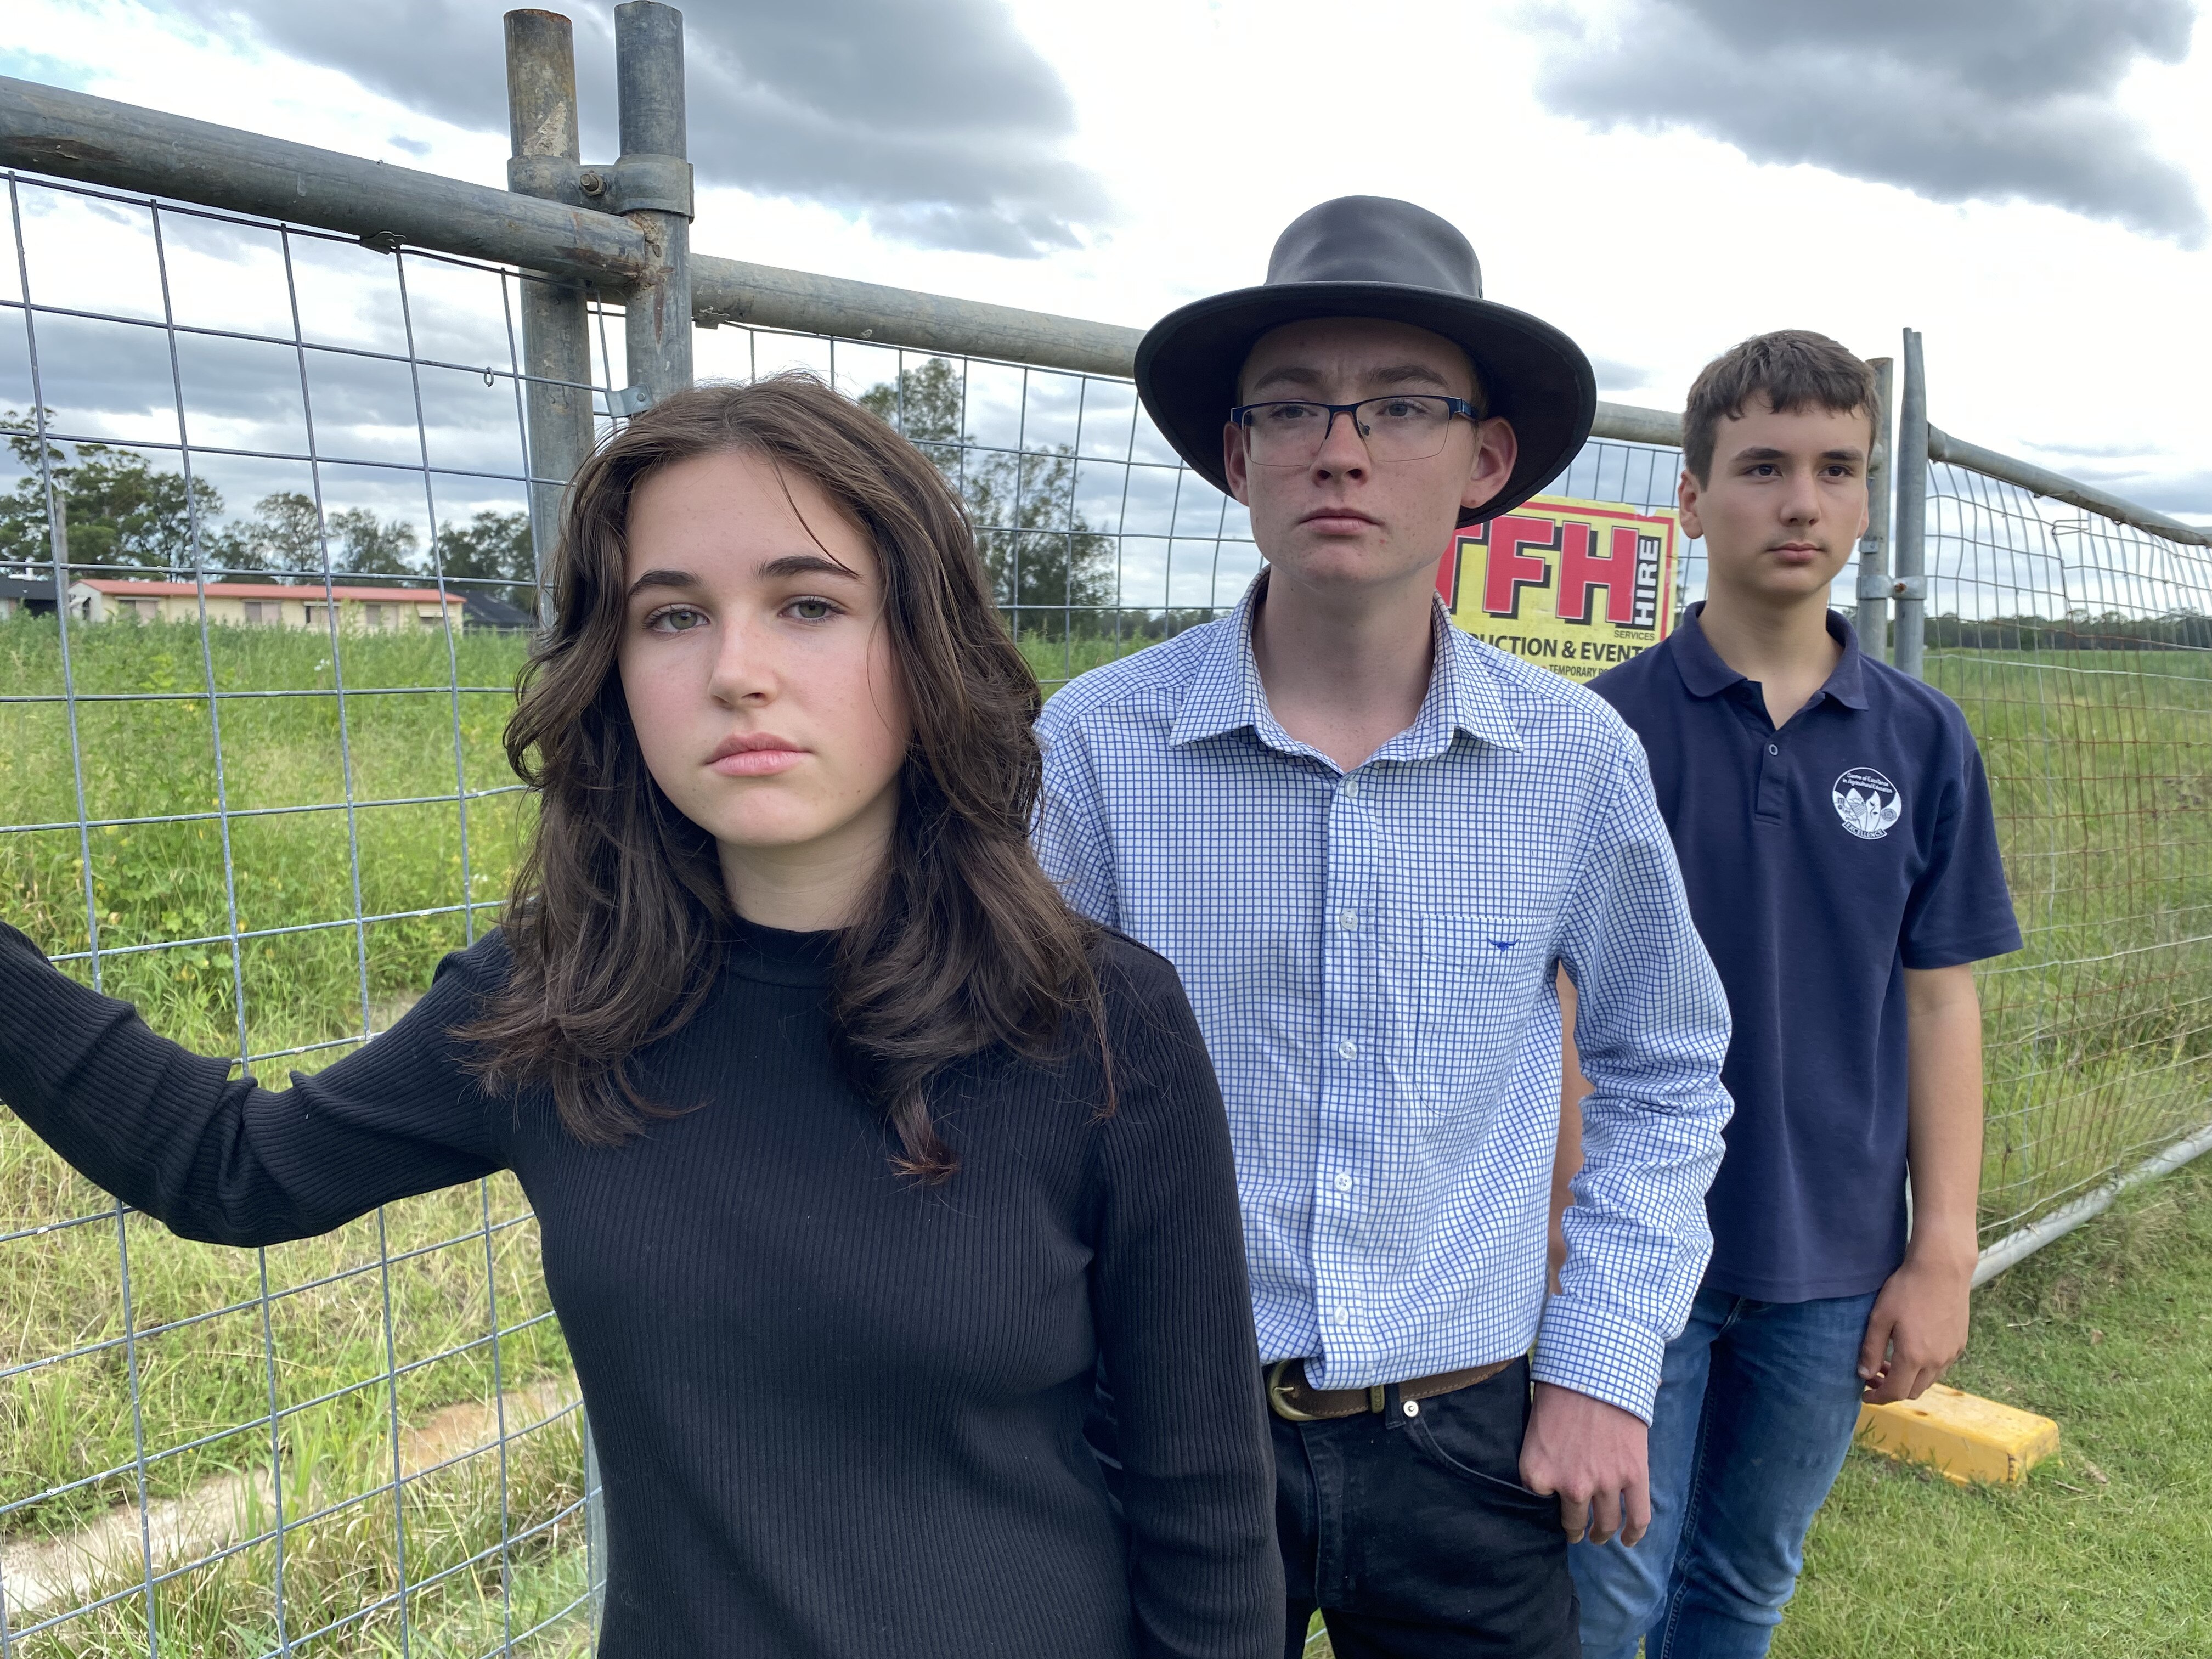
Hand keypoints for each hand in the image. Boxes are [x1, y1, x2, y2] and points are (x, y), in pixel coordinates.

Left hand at [1520, 1382, 1649, 1544]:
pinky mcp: (1633, 1476)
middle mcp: (1569, 1486)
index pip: (1537, 1503)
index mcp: (1537, 1474)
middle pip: (1572, 1522)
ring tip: (1599, 1536)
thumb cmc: (1558, 1391)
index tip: (1550, 1504)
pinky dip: (1634, 1534)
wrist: (1593, 1368)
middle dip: (1574, 1530)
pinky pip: (1638, 1518)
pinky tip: (1628, 1540)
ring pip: (1606, 1523)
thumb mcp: (1533, 1429)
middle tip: (1576, 1532)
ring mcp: (1604, 1484)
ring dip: (1602, 1533)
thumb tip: (1545, 1477)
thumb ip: (1541, 1458)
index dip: (1546, 1502)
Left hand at [1858, 1255, 1971, 1404]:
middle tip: (1874, 1376)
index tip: (1864, 1395)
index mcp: (1914, 1357)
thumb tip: (1864, 1375)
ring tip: (1891, 1362)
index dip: (1878, 1398)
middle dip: (1892, 1389)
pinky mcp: (1960, 1344)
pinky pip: (1940, 1367)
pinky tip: (1913, 1350)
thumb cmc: (1906, 1290)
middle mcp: (1936, 1361)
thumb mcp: (1880, 1317)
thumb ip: (1871, 1349)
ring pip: (1928, 1381)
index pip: (1896, 1392)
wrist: (1942, 1270)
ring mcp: (1951, 1354)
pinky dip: (1924, 1369)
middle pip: (1913, 1391)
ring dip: (1909, 1379)